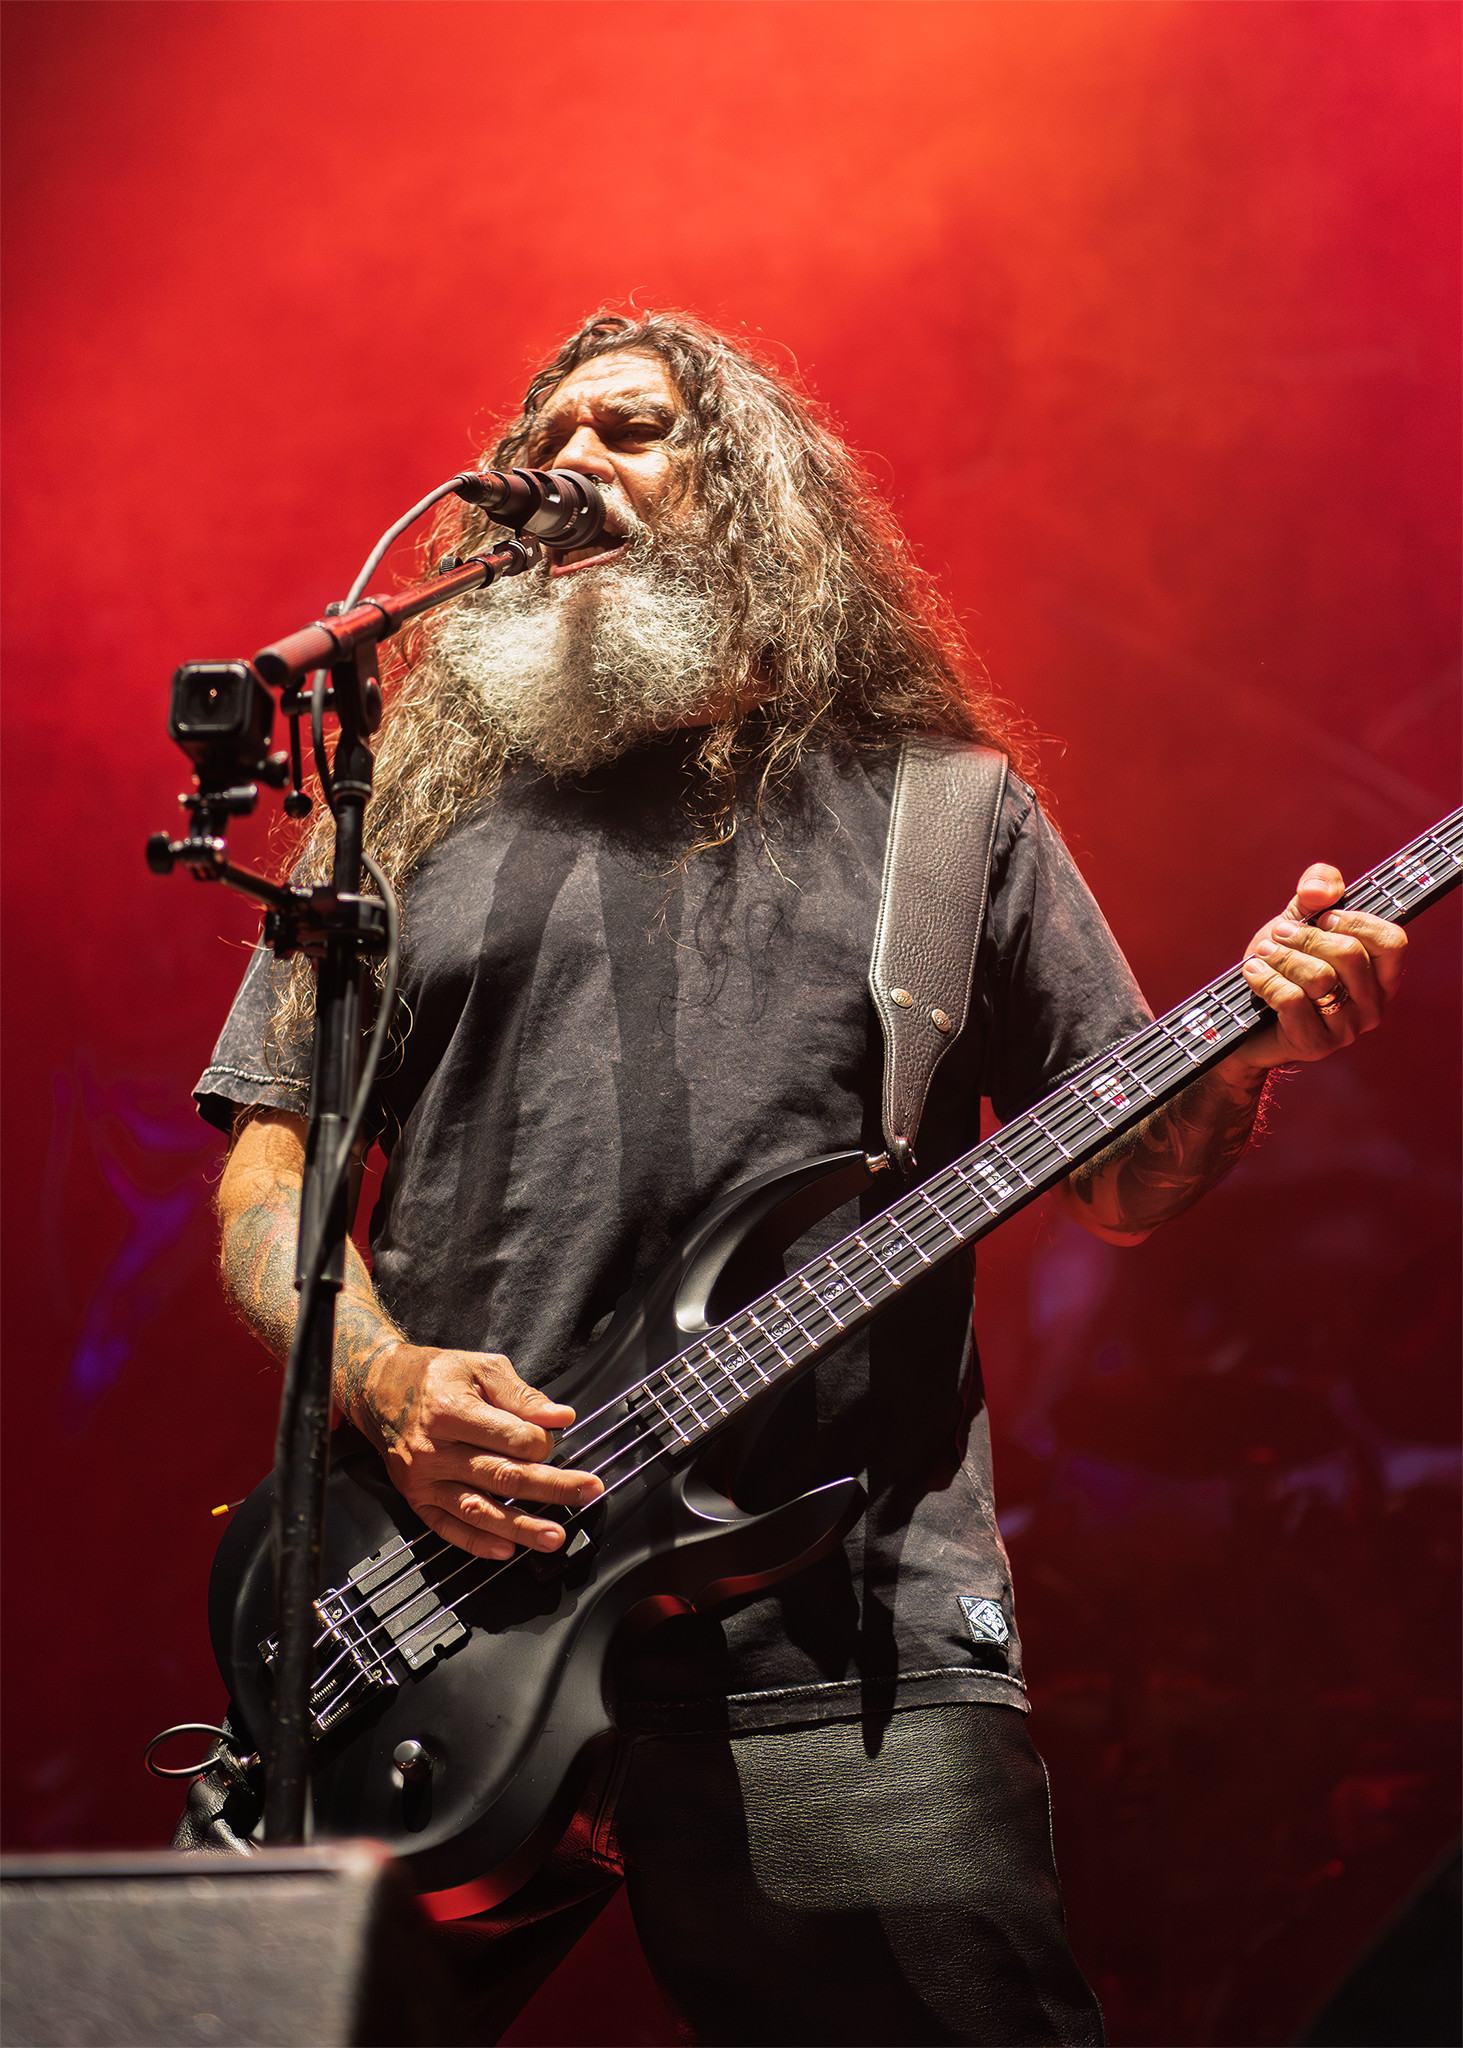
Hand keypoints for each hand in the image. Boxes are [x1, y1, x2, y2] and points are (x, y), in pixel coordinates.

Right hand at [347, 1340, 603, 1560]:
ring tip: (554, 1536)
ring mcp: (423, 1479)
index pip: (510, 1438)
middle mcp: (434, 1449)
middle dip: (551, 1487)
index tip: (553, 1438)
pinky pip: (448, 1528)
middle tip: (588, 1492)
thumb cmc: (435, 1376)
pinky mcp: (416, 1499)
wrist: (379, 1389)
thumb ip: (521, 1395)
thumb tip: (559, 1417)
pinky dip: (477, 1543)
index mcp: (451, 1411)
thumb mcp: (480, 1368)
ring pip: (479, 1510)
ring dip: (520, 1527)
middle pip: (503, 1476)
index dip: (541, 1442)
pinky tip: (505, 1551)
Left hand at [1229, 863, 1406, 1076]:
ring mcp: (1347, 1029)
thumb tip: (1320, 891)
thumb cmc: (1284, 968)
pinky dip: (1266, 979)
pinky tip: (1253, 972)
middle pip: (1349, 955)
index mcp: (1382, 975)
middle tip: (1279, 934)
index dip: (1354, 921)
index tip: (1322, 918)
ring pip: (1319, 978)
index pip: (1392, 941)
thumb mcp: (1301, 919)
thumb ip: (1318, 889)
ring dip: (1283, 957)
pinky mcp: (1315, 1044)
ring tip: (1263, 952)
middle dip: (1306, 936)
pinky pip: (1292, 1001)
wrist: (1247, 1019)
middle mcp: (1373, 1005)